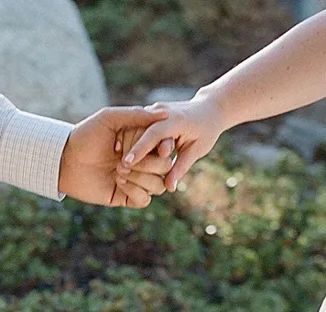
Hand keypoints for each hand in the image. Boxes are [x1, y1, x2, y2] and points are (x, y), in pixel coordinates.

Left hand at [60, 107, 174, 207]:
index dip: (163, 148)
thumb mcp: (110, 118)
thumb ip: (137, 115)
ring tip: (118, 171)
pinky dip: (135, 191)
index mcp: (141, 142)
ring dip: (141, 178)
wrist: (65, 161)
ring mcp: (135, 180)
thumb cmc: (86, 135)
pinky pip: (144, 200)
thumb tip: (165, 114)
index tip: (154, 147)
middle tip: (122, 161)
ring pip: (158, 186)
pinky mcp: (126, 197)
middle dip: (147, 164)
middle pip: (165, 168)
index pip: (166, 147)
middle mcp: (141, 161)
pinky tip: (117, 182)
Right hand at [115, 94, 230, 192]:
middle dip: (129, 148)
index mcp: (176, 119)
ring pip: (136, 128)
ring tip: (117, 162)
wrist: (208, 108)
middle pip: (141, 130)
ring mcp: (155, 110)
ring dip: (127, 144)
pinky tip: (120, 151)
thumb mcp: (197, 150)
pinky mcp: (150, 113)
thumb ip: (181, 167)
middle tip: (118, 167)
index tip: (126, 162)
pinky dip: (130, 139)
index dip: (139, 149)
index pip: (154, 134)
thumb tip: (169, 188)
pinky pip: (138, 126)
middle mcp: (163, 112)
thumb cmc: (206, 131)